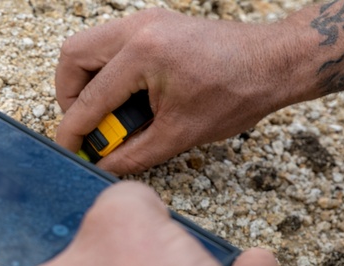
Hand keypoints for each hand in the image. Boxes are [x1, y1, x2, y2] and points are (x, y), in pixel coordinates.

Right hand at [54, 8, 317, 173]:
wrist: (274, 63)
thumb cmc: (237, 93)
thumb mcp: (179, 135)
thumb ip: (132, 154)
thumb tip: (102, 166)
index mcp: (143, 53)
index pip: (89, 98)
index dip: (73, 130)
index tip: (68, 149)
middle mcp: (138, 29)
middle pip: (73, 57)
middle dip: (70, 97)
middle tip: (87, 127)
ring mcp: (146, 22)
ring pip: (88, 47)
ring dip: (86, 83)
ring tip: (105, 115)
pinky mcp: (154, 25)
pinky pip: (111, 45)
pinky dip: (107, 72)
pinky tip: (125, 99)